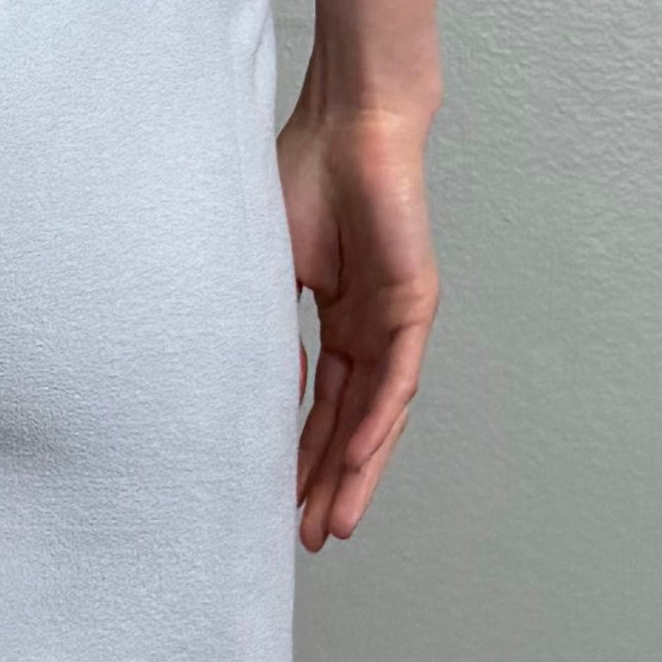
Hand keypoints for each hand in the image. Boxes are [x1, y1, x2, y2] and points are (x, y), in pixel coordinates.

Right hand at [277, 81, 438, 551]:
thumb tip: (247, 393)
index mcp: (333, 320)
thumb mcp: (267, 270)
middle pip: (347, 423)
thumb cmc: (301, 177)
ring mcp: (393, 321)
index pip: (317, 405)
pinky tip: (357, 463)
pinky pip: (396, 378)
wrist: (347, 124)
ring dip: (355, 471)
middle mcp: (367, 329)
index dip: (298, 456)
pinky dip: (376, 422)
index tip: (276, 505)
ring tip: (333, 522)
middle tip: (306, 538)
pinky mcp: (414, 304)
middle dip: (327, 483)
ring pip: (376, 414)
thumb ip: (266, 330)